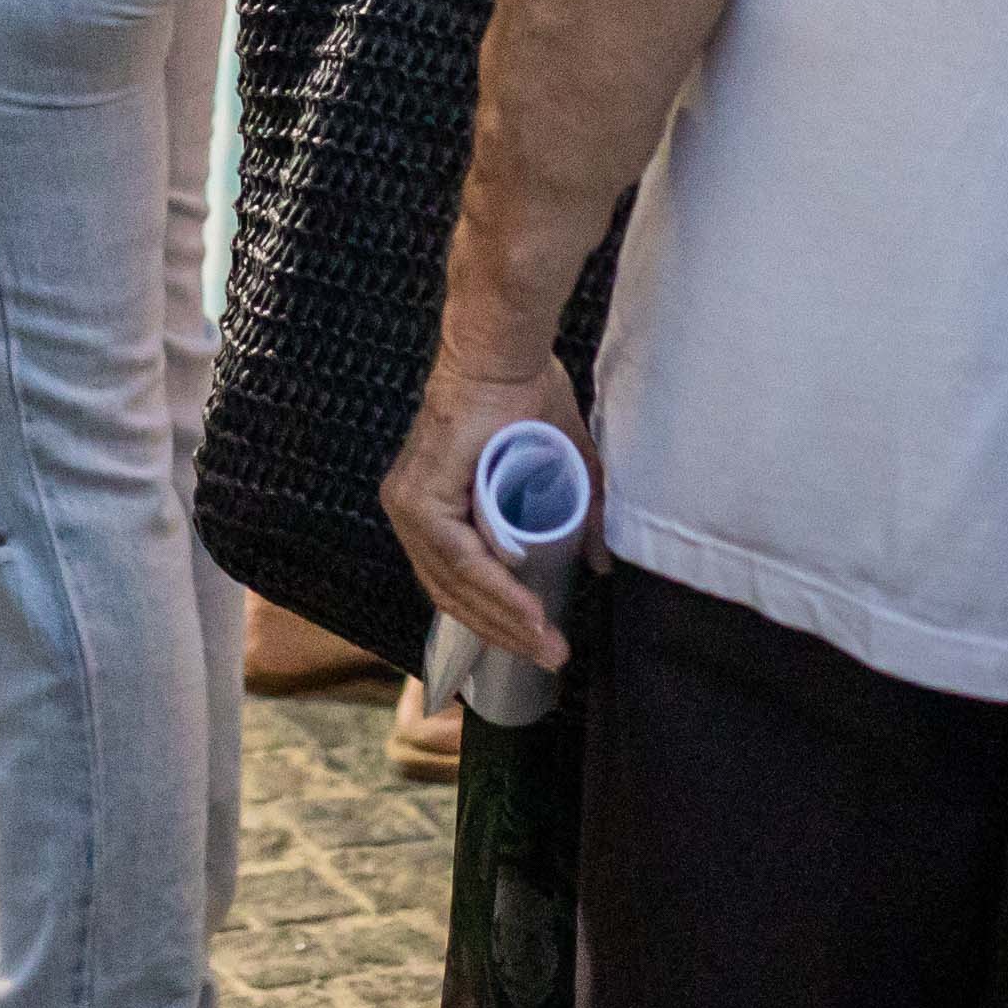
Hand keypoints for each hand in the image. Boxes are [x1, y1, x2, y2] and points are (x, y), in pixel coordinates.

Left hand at [385, 358, 584, 680]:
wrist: (505, 352)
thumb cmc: (524, 397)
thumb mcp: (558, 467)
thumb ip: (578, 514)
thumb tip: (598, 563)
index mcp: (432, 507)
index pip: (457, 583)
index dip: (499, 620)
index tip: (542, 645)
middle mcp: (410, 511)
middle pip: (452, 594)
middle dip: (505, 633)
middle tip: (551, 655)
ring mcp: (409, 505)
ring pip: (455, 584)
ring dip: (504, 619)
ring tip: (546, 642)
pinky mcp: (419, 497)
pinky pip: (459, 558)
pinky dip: (496, 588)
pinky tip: (529, 611)